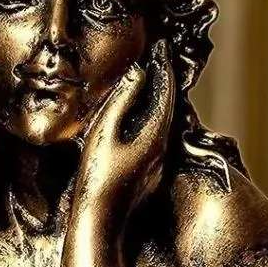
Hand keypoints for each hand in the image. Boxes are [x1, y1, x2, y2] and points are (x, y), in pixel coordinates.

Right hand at [73, 40, 174, 224]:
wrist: (101, 222)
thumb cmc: (98, 177)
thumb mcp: (105, 132)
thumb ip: (122, 101)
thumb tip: (139, 74)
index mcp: (156, 134)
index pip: (166, 90)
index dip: (163, 64)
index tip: (161, 44)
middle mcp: (165, 147)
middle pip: (170, 103)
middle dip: (165, 77)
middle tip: (161, 53)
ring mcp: (160, 160)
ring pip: (165, 119)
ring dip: (160, 96)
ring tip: (153, 76)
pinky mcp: (152, 171)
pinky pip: (157, 134)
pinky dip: (153, 115)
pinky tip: (143, 111)